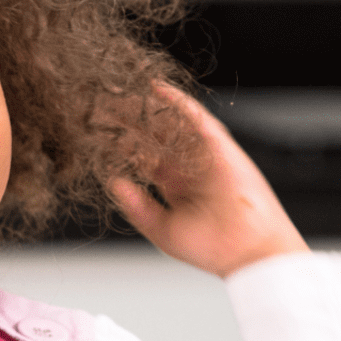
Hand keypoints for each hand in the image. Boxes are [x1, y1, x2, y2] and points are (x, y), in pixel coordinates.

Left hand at [107, 86, 308, 278]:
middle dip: (127, 122)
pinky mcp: (219, 147)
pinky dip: (177, 102)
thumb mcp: (161, 228)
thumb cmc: (211, 247)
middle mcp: (186, 166)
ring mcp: (203, 155)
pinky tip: (155, 89)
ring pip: (169, 124)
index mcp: (173, 185)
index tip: (93, 132)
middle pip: (152, 136)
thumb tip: (111, 181)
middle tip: (99, 106)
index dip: (119, 144)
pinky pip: (196, 118)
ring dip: (145, 108)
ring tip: (118, 92)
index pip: (141, 157)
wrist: (247, 252)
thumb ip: (136, 205)